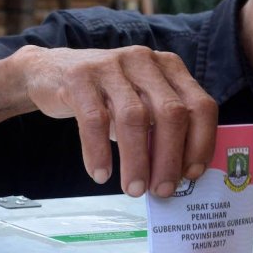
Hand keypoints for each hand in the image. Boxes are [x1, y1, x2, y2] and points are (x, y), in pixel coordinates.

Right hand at [14, 45, 217, 197]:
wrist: (51, 73)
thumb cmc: (107, 98)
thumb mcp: (141, 104)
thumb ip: (161, 129)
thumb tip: (178, 176)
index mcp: (170, 68)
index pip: (200, 106)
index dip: (201, 143)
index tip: (191, 175)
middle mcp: (145, 61)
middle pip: (171, 113)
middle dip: (169, 158)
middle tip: (162, 190)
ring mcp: (112, 65)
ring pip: (134, 117)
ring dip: (136, 160)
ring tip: (133, 189)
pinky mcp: (80, 76)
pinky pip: (94, 119)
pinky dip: (99, 152)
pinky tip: (100, 174)